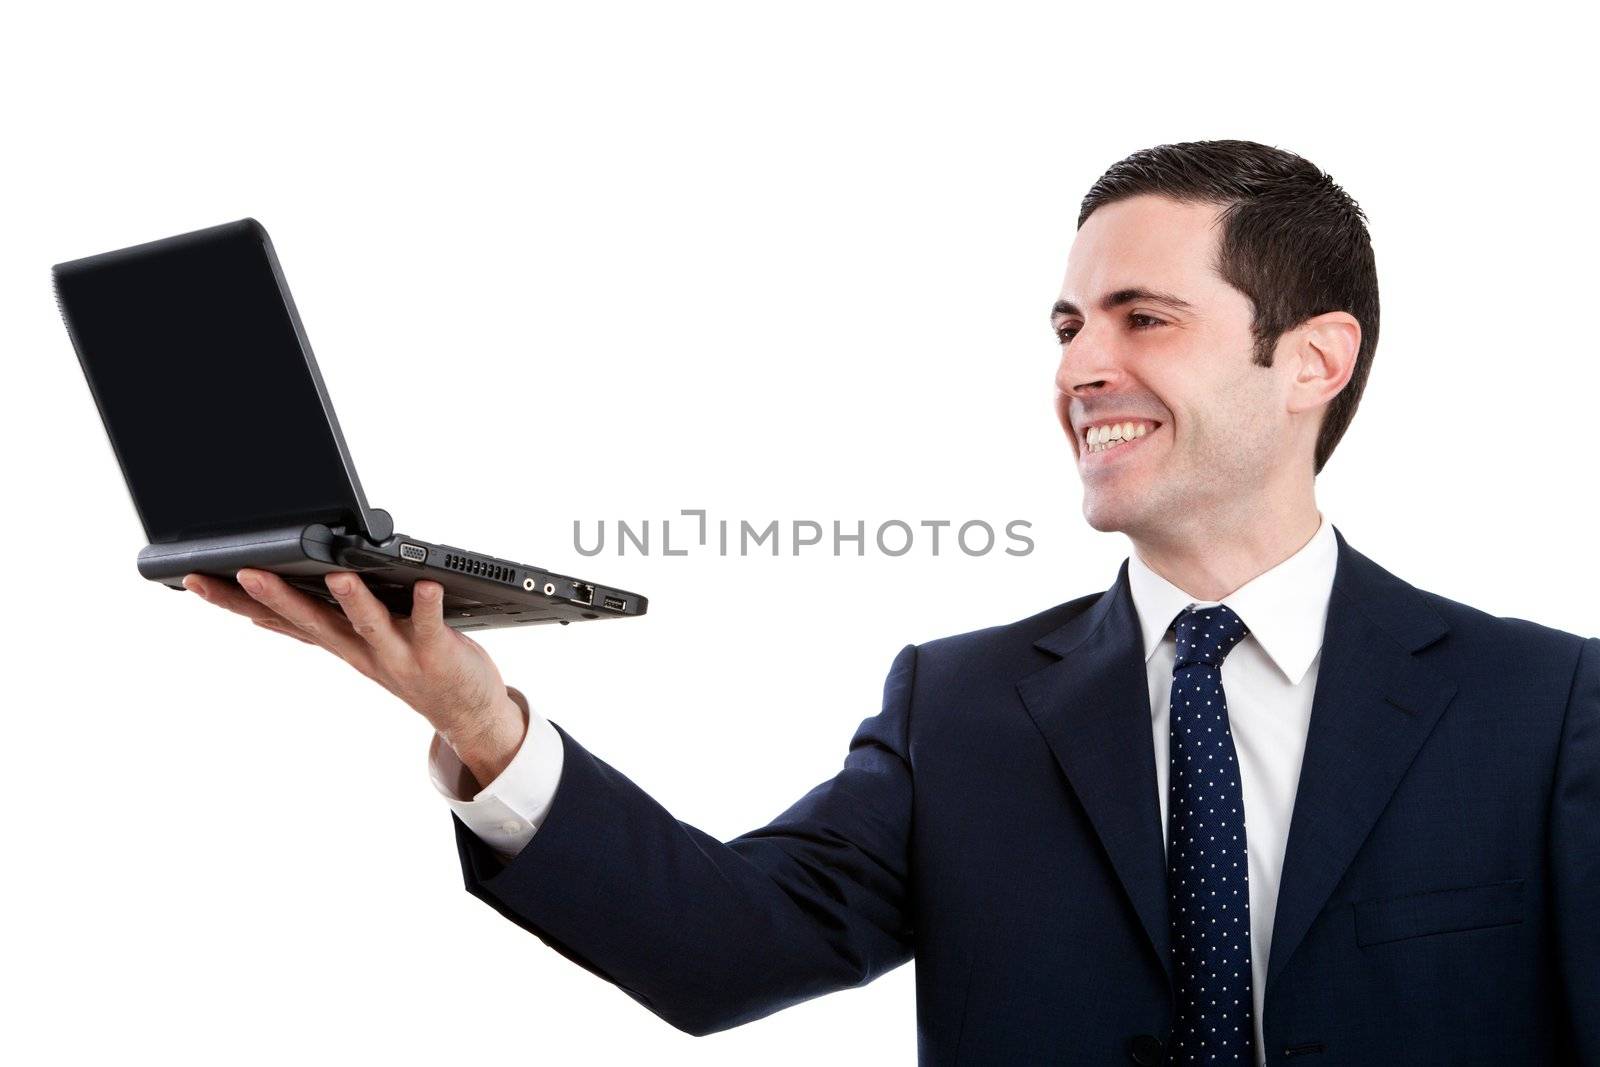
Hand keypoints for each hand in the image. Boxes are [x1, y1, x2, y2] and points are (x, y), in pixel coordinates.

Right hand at [182, 568, 526, 784]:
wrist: (466, 713)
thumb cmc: (410, 665)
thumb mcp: (352, 646)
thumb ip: (315, 625)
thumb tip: (260, 612)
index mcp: (337, 642)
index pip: (275, 619)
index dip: (233, 602)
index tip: (192, 578)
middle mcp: (360, 650)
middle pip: (312, 621)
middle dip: (277, 597)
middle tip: (245, 570)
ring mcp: (397, 653)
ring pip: (369, 624)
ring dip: (353, 600)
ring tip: (336, 573)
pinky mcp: (437, 652)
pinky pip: (432, 624)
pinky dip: (428, 603)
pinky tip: (427, 582)